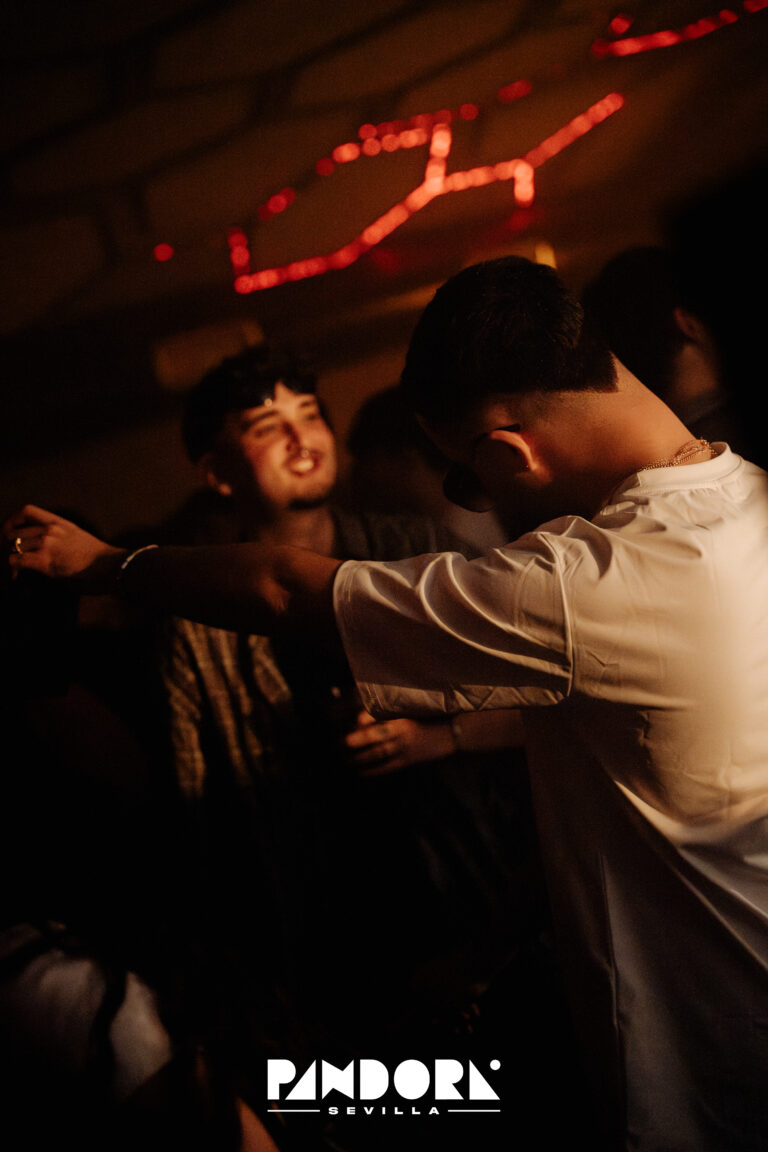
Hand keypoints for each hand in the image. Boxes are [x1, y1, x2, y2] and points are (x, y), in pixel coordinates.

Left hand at [4, 504, 123, 586]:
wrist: (107, 564)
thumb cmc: (96, 554)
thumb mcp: (76, 534)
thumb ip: (58, 533)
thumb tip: (42, 541)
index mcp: (58, 522)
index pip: (28, 511)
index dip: (13, 520)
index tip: (10, 529)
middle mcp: (50, 530)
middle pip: (16, 532)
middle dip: (10, 545)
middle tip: (15, 555)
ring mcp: (47, 544)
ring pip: (14, 547)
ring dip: (13, 558)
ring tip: (17, 568)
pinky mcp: (45, 561)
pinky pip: (17, 561)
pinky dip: (14, 568)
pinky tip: (17, 575)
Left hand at [344, 709, 455, 775]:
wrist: (452, 734)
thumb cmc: (430, 719)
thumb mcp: (411, 711)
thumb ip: (390, 714)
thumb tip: (363, 721)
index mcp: (402, 717)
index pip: (377, 719)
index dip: (361, 722)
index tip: (350, 725)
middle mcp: (402, 732)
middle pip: (373, 738)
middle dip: (354, 741)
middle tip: (338, 744)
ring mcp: (406, 748)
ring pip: (378, 754)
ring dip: (360, 758)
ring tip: (345, 760)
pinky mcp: (409, 761)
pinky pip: (388, 767)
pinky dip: (373, 770)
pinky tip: (360, 772)